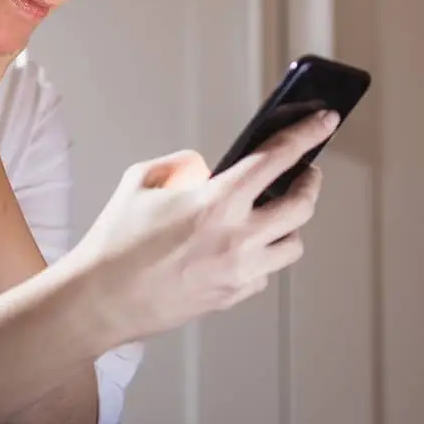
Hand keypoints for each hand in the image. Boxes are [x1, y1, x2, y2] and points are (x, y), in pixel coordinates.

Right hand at [66, 110, 338, 344]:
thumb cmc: (114, 243)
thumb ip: (180, 165)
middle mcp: (237, 237)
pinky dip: (262, 256)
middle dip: (310, 182)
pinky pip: (266, 272)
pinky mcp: (232, 297)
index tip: (326, 120)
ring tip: (275, 213)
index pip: (277, 158)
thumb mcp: (139, 182)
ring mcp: (239, 272)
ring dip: (289, 224)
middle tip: (306, 172)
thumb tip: (207, 169)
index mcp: (217, 201)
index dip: (307, 134)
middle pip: (302, 205)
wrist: (98, 302)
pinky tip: (243, 247)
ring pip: (293, 244)